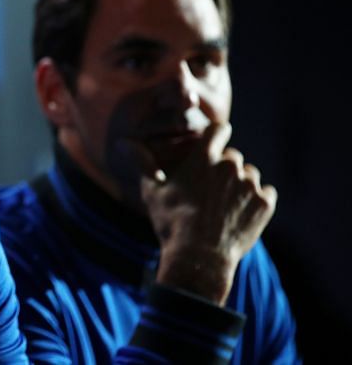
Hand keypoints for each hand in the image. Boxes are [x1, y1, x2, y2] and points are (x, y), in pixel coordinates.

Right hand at [126, 123, 276, 304]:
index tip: (213, 143)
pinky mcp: (264, 204)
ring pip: (250, 175)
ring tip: (225, 205)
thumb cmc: (170, 222)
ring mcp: (250, 185)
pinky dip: (256, 201)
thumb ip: (142, 162)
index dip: (216, 135)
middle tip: (211, 189)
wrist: (199, 258)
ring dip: (240, 184)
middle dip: (224, 168)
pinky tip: (239, 214)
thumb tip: (122, 141)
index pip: (218, 129)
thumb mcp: (151, 191)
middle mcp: (230, 166)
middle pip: (233, 156)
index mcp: (203, 157)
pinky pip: (266, 193)